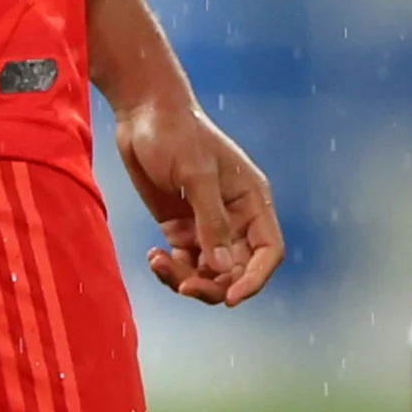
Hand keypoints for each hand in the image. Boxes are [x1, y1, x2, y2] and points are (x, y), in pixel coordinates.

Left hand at [114, 91, 283, 305]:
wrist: (143, 113)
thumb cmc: (176, 134)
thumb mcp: (196, 175)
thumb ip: (211, 222)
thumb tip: (223, 268)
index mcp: (252, 201)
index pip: (268, 251)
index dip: (255, 279)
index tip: (231, 297)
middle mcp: (235, 217)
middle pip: (238, 269)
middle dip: (214, 285)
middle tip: (184, 285)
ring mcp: (207, 224)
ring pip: (209, 271)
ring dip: (186, 278)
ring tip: (159, 263)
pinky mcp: (181, 226)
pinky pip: (184, 262)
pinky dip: (170, 268)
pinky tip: (153, 256)